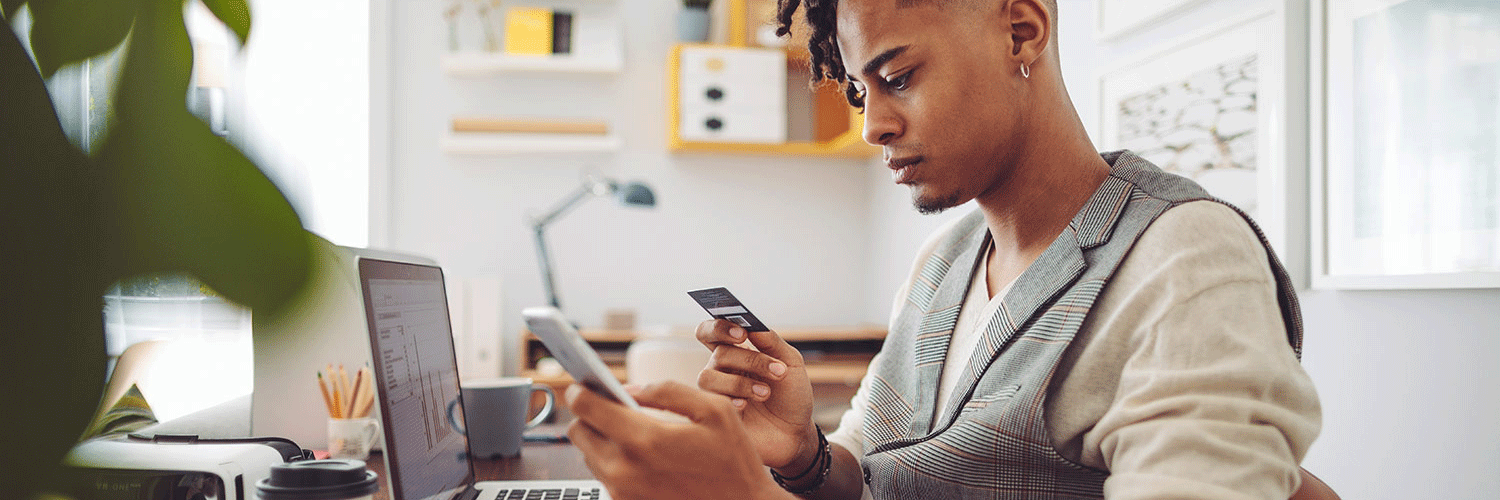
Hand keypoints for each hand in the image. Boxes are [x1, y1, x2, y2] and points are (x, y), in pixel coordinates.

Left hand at [564, 382, 793, 499]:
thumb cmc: (734, 463)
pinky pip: (605, 477)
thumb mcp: (715, 410)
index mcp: (645, 440)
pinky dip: (616, 462)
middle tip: (614, 408)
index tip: (584, 384)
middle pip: (578, 432)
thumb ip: (669, 391)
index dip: (581, 390)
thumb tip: (632, 388)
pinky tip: (644, 458)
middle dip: (591, 415)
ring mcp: (623, 492)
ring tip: (635, 434)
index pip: (585, 408)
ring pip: (589, 455)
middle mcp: (625, 470)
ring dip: (603, 440)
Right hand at [695, 320, 817, 470]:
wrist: (796, 433)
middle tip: (777, 370)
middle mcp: (721, 369)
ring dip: (741, 383)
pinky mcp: (715, 414)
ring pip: (708, 376)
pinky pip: (709, 401)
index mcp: (736, 351)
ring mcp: (716, 392)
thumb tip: (753, 325)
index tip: (742, 333)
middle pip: (719, 352)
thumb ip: (772, 342)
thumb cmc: (791, 396)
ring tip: (766, 393)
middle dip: (750, 359)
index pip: (711, 331)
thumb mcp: (791, 363)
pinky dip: (732, 399)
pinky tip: (748, 406)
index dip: (719, 327)